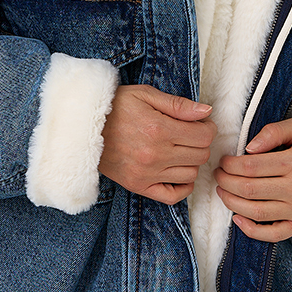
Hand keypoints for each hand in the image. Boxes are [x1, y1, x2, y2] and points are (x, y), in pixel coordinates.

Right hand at [99, 85, 216, 204]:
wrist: (83, 128)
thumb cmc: (114, 107)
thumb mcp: (145, 95)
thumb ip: (178, 104)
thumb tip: (207, 111)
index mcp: (159, 128)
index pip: (205, 136)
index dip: (208, 127)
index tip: (200, 123)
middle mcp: (155, 154)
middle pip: (201, 155)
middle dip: (201, 143)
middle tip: (191, 134)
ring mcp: (147, 174)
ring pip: (191, 174)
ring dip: (192, 162)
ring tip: (180, 150)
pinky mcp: (138, 186)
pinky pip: (173, 196)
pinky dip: (183, 187)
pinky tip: (178, 172)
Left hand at [213, 117, 291, 241]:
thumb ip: (273, 132)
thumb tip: (248, 149)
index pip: (250, 166)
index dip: (229, 165)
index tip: (223, 162)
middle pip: (249, 189)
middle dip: (226, 182)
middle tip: (218, 175)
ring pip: (255, 211)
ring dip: (231, 203)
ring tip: (222, 192)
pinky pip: (272, 234)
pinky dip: (251, 230)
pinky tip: (237, 218)